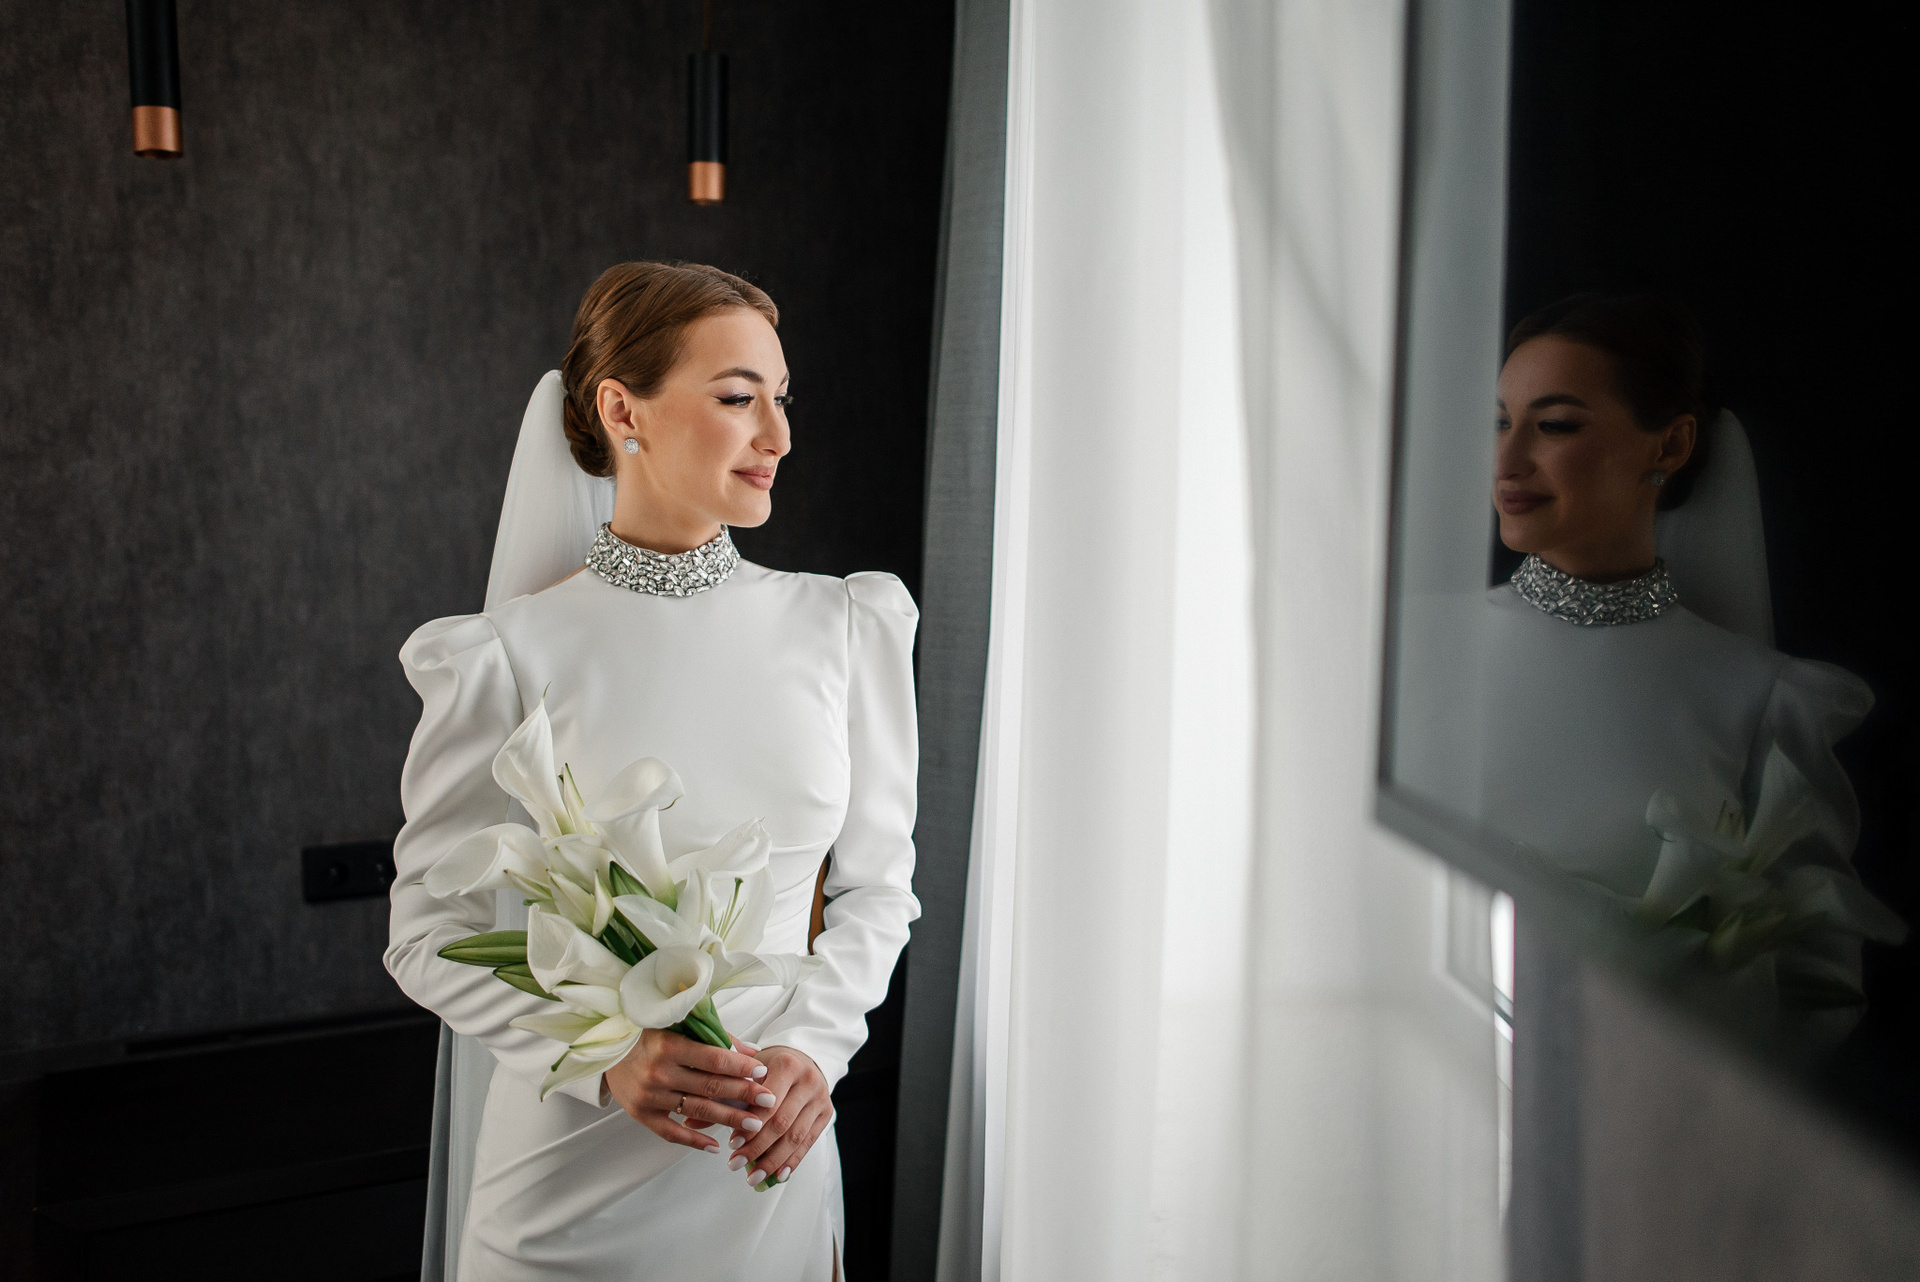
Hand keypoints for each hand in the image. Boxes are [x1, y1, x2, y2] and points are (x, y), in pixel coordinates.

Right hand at [605, 1029, 773, 1153]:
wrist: (608, 1050)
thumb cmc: (651, 1034)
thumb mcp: (679, 1026)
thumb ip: (715, 1037)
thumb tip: (752, 1053)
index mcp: (669, 1045)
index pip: (713, 1059)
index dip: (740, 1067)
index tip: (763, 1072)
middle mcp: (658, 1072)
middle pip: (710, 1087)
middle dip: (743, 1095)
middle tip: (769, 1101)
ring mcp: (649, 1096)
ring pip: (697, 1112)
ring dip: (729, 1119)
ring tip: (755, 1124)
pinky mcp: (641, 1115)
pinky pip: (671, 1133)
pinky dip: (695, 1142)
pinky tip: (716, 1146)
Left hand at [727, 1046, 831, 1187]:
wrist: (805, 1058)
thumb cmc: (769, 1065)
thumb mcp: (746, 1070)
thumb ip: (722, 1094)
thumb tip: (690, 1120)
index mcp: (788, 1064)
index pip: (768, 1101)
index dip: (750, 1126)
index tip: (731, 1145)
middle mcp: (808, 1080)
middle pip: (781, 1122)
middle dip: (757, 1148)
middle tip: (735, 1165)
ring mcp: (820, 1098)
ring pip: (796, 1137)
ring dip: (773, 1161)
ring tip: (752, 1178)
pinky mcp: (826, 1113)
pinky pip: (809, 1142)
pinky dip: (792, 1161)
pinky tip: (777, 1175)